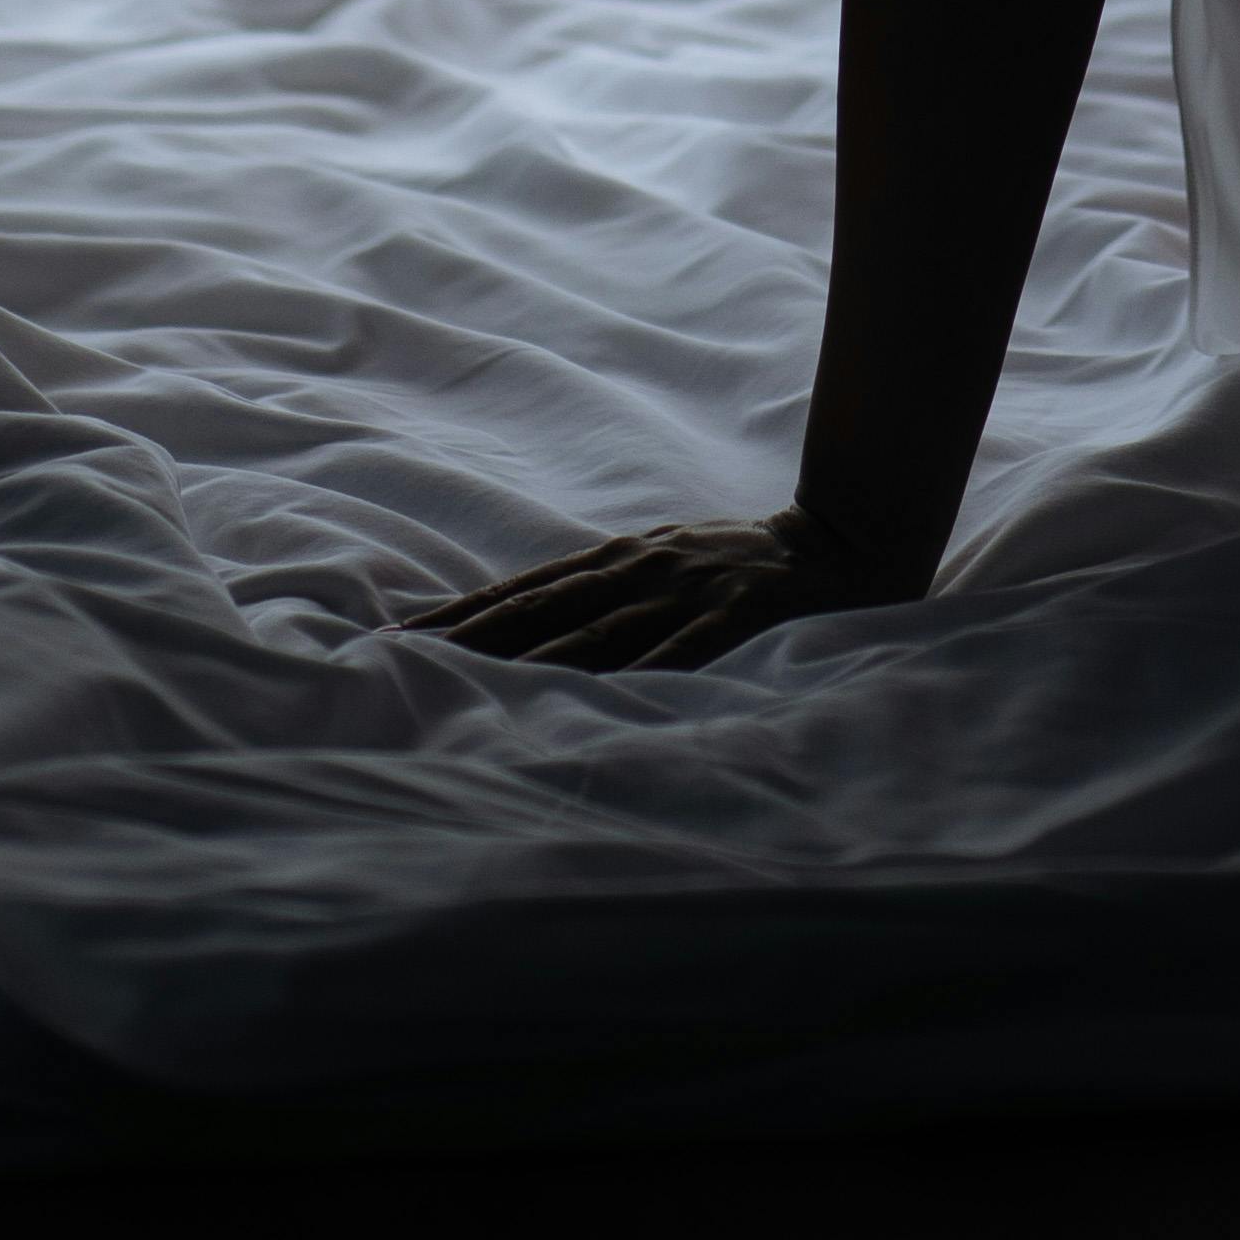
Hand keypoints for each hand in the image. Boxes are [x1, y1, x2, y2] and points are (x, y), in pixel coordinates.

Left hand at [400, 503, 894, 672]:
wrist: (840, 539)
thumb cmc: (741, 564)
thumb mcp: (664, 561)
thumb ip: (608, 591)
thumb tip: (533, 623)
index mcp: (621, 557)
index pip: (523, 588)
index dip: (461, 611)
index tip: (399, 634)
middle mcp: (639, 568)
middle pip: (539, 607)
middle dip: (468, 634)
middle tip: (402, 658)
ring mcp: (684, 591)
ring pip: (592, 632)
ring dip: (525, 660)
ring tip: (465, 685)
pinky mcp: (733, 614)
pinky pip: (677, 654)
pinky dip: (633, 676)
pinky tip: (592, 699)